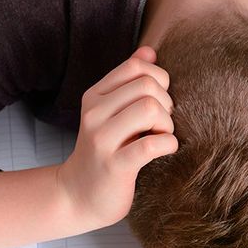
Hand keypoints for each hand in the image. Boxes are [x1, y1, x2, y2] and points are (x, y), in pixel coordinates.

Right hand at [56, 46, 177, 228]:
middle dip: (166, 103)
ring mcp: (102, 139)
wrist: (79, 196)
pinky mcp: (115, 165)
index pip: (136, 66)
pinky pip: (152, 144)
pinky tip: (165, 150)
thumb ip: (128, 82)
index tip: (158, 103)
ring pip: (150, 108)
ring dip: (167, 124)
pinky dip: (168, 144)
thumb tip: (149, 51)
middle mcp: (94, 114)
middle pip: (147, 85)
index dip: (158, 80)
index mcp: (95, 96)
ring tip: (161, 136)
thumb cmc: (105, 152)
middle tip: (162, 124)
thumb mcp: (111, 113)